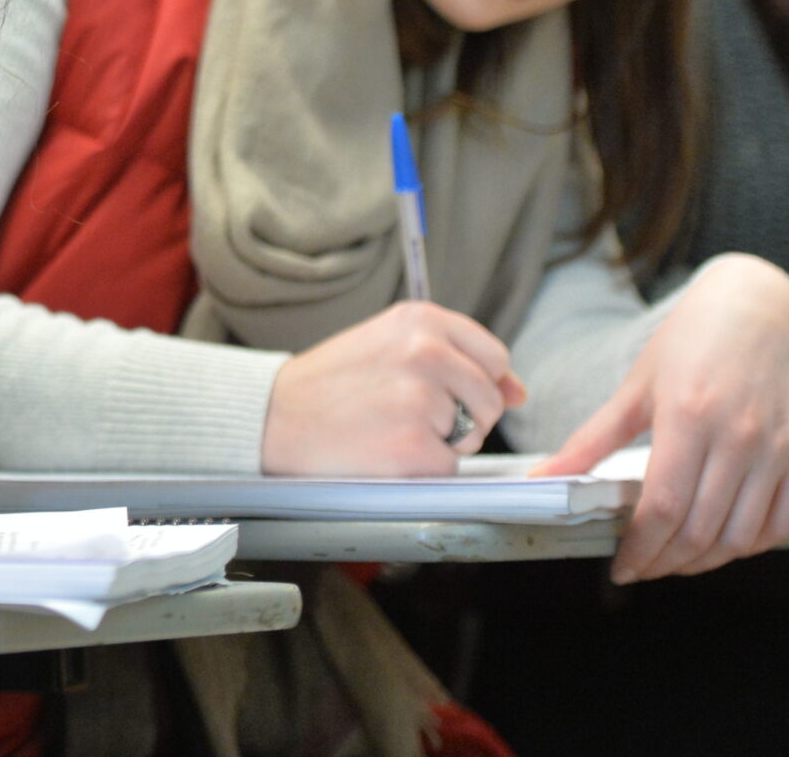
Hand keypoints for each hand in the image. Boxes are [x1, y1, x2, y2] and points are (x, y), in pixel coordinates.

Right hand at [260, 301, 526, 474]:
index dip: (476, 381)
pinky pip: (448, 468)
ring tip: (390, 428)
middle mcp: (426, 351)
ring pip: (472, 435)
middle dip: (465, 416)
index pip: (494, 356)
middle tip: (407, 414)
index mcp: (421, 319)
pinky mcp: (415, 446)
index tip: (441, 390)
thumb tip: (519, 391)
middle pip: (491, 398)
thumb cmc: (330, 384)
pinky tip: (381, 450)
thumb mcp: (389, 347)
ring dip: (442, 443)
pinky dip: (421, 470)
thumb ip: (455, 360)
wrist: (270, 416)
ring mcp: (422, 399)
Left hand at [532, 253, 788, 583]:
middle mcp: (739, 436)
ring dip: (705, 561)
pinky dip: (750, 545)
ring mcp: (779, 448)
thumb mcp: (635, 387)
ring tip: (676, 557)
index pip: (662, 508)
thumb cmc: (692, 343)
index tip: (622, 566)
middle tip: (643, 566)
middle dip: (665, 562)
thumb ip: (590, 441)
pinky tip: (721, 541)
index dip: (639, 549)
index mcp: (688, 417)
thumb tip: (543, 478)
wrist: (759, 309)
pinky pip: (782, 524)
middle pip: (700, 530)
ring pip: (741, 536)